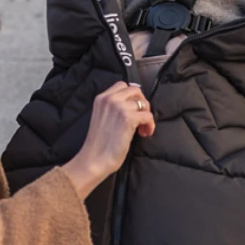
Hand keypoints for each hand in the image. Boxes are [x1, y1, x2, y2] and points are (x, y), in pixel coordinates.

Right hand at [63, 82, 154, 199]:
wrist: (94, 159)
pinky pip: (148, 116)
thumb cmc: (98, 144)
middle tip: (141, 117)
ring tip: (142, 130)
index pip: (122, 85)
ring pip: (144, 104)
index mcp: (101, 98)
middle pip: (135, 90)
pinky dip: (150, 125)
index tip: (134, 108)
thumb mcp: (102, 117)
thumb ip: (113, 108)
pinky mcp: (128, 118)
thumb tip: (133, 104)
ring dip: (146, 116)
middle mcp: (110, 99)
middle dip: (142, 102)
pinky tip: (145, 133)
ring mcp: (119, 107)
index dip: (132, 96)